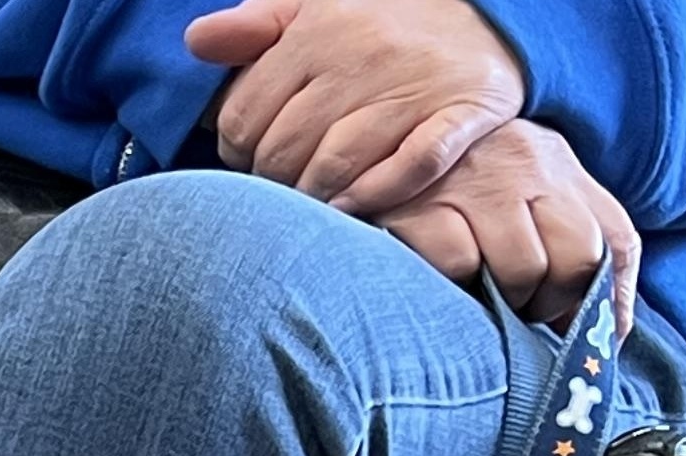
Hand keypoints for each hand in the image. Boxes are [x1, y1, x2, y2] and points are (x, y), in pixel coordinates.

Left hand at [186, 0, 522, 214]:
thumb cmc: (380, 23)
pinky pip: (409, 168)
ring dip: (313, 197)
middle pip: (281, 153)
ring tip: (313, 198)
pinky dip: (374, 195)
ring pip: (333, 168)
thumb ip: (254, 27)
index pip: (242, 119)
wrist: (488, 13)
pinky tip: (353, 206)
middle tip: (284, 182)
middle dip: (272, 180)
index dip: (236, 149)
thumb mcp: (312, 8)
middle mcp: (364, 56)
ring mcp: (414, 87)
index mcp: (319, 31)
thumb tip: (196, 41)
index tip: (252, 155)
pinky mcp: (460, 114)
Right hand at [378, 118, 640, 331]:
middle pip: (577, 257)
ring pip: (522, 269)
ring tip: (477, 303)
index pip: (614, 237)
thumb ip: (558, 241)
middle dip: (553, 303)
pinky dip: (454, 288)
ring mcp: (475, 183)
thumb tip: (602, 328)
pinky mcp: (423, 205)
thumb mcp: (514, 194)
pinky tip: (438, 286)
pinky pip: (460, 265)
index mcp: (555, 167)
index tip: (590, 336)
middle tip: (520, 316)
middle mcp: (526, 165)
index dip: (609, 298)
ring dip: (503, 305)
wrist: (372, 142)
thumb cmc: (448, 189)